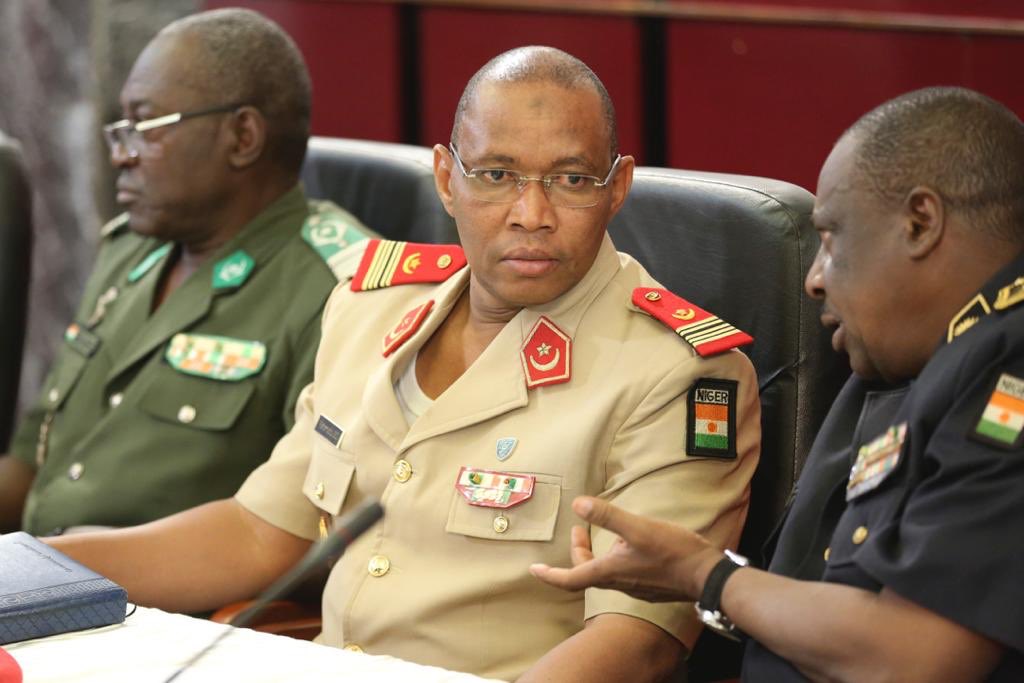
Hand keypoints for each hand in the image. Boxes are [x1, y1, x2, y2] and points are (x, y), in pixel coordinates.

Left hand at [529, 496, 724, 601]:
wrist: (707, 576)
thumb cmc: (673, 552)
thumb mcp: (638, 528)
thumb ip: (608, 516)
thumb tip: (578, 504)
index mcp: (610, 572)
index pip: (570, 578)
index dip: (550, 574)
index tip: (534, 570)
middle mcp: (618, 584)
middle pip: (587, 572)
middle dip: (577, 552)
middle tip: (577, 530)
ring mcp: (635, 588)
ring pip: (605, 573)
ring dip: (596, 555)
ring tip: (603, 533)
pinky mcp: (649, 587)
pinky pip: (622, 575)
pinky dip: (615, 560)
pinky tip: (629, 547)